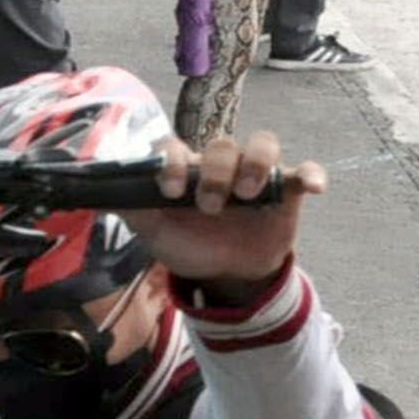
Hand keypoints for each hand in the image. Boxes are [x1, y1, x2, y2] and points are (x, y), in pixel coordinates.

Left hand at [145, 131, 318, 286]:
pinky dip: (312, 175)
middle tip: (211, 206)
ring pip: (263, 144)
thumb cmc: (191, 244)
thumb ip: (134, 211)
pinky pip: (306, 171)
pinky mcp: (287, 191)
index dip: (175, 162)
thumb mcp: (156, 234)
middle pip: (224, 144)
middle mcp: (223, 163)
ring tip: (247, 193)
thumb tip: (105, 195)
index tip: (171, 190)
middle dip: (216, 173)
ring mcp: (257, 174)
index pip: (179, 146)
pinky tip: (314, 186)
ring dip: (256, 164)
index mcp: (189, 168)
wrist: (226, 274)